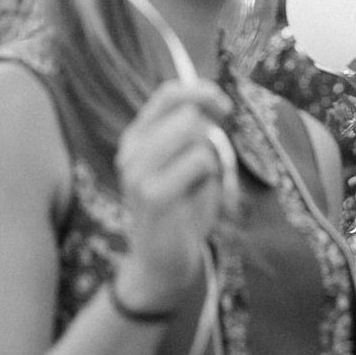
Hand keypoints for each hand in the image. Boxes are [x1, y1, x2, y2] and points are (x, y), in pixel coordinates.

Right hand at [111, 80, 235, 313]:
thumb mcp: (183, 164)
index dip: (201, 92)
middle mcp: (131, 151)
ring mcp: (138, 172)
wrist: (162, 262)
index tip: (224, 108)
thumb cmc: (180, 210)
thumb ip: (192, 134)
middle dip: (211, 134)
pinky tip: (197, 196)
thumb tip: (215, 102)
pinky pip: (200, 161)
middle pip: (187, 114)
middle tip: (214, 163)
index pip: (168, 94)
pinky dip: (210, 175)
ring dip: (210, 156)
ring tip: (199, 184)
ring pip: (193, 133)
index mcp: (136, 138)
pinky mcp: (152, 195)